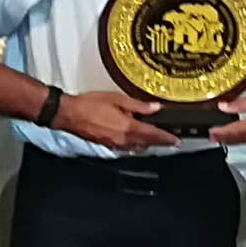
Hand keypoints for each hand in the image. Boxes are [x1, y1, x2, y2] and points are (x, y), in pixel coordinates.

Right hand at [51, 89, 174, 153]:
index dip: (167, 138)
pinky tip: (132, 137)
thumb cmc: (89, 105)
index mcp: (128, 128)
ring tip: (152, 136)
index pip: (153, 135)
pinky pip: (125, 147)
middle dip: (158, 142)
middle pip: (147, 144)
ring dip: (146, 143)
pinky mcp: (107, 145)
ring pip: (136, 147)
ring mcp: (114, 144)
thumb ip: (138, 105)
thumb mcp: (117, 99)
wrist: (69, 114)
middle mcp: (122, 140)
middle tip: (168, 138)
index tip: (176, 140)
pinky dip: (133, 144)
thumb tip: (154, 108)